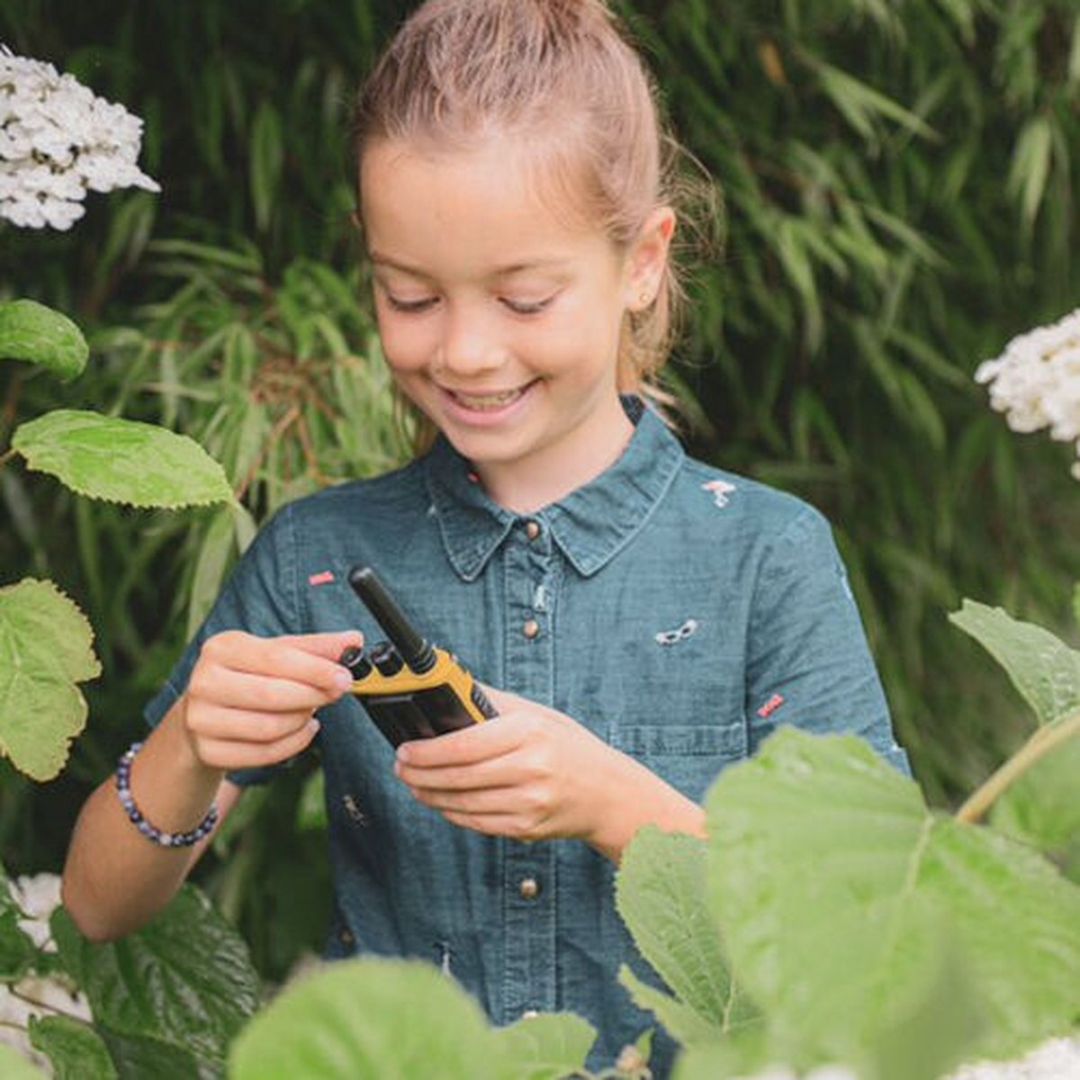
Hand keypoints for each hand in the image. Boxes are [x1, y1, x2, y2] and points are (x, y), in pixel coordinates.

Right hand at [181, 629, 361, 773]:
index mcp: (222, 648)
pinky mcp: (207, 751)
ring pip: (268, 727)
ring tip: (311, 711)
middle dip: (312, 696)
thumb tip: (353, 640)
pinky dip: (293, 744)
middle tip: (334, 693)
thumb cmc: (249, 677)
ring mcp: (201, 719)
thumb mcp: (278, 654)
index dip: (315, 669)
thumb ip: (316, 648)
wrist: (206, 714)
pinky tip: (302, 730)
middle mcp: (204, 681)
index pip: (277, 657)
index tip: (344, 677)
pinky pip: (263, 754)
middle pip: (272, 694)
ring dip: (301, 721)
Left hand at [393, 687, 636, 845]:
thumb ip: (490, 702)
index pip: (464, 744)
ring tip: (414, 784)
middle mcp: (531, 768)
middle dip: (419, 773)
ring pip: (462, 803)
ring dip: (429, 795)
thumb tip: (447, 687)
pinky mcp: (526, 828)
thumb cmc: (567, 747)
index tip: (405, 748)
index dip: (427, 750)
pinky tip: (440, 802)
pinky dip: (452, 812)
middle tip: (401, 767)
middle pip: (458, 776)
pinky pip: (477, 822)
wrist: (606, 792)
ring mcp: (529, 802)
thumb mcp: (536, 714)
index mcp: (529, 732)